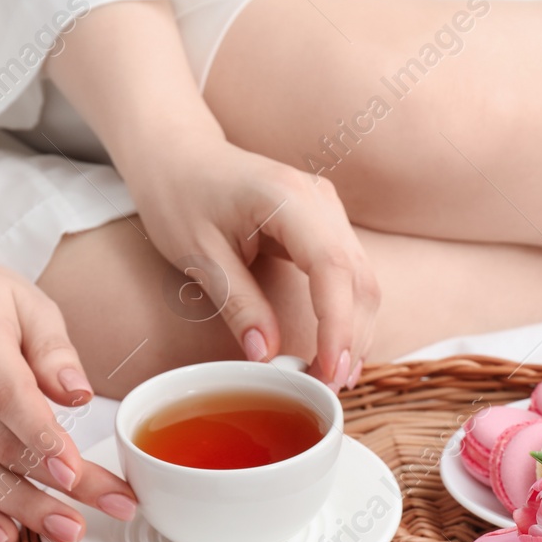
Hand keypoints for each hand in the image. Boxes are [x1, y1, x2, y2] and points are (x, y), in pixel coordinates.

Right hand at [0, 248, 138, 541]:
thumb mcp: (29, 303)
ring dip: (25, 510)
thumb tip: (78, 392)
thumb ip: (54, 349)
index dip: (42, 437)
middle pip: (3, 446)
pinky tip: (8, 540)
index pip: (8, 398)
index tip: (75, 469)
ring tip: (69, 531)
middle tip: (110, 507)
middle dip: (56, 486)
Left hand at [132, 137, 380, 388]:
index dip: (337, 326)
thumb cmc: (180, 194)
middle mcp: (320, 200)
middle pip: (359, 278)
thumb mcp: (199, 255)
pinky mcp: (325, 225)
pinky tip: (335, 348)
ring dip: (356, 331)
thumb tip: (267, 356)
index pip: (332, 269)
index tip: (329, 371)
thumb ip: (238, 305)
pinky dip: (348, 314)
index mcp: (287, 198)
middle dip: (352, 338)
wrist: (178, 153)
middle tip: (331, 388)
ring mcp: (328, 210)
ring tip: (335, 377)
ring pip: (364, 279)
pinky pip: (351, 274)